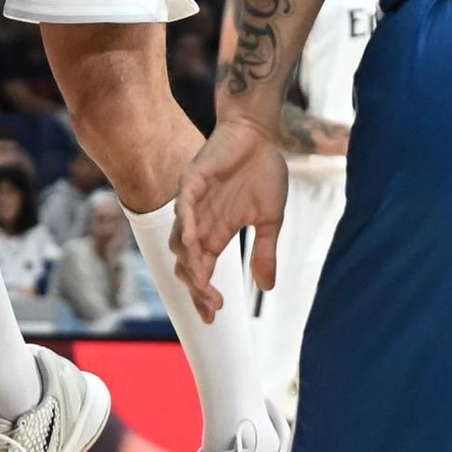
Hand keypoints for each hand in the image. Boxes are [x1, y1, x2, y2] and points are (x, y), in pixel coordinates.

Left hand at [171, 118, 288, 319]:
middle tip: (213, 304)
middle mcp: (201, 221)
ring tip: (204, 281)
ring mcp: (194, 201)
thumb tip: (267, 288)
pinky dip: (186, 224)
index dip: (204, 294)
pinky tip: (194, 242)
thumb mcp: (270, 219)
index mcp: (218, 232)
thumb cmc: (263, 171)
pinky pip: (183, 206)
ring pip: (181, 239)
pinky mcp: (193, 179)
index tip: (215, 317)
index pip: (204, 269)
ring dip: (190, 262)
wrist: (260, 134)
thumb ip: (264, 252)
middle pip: (187, 262)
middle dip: (197, 287)